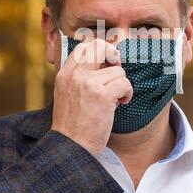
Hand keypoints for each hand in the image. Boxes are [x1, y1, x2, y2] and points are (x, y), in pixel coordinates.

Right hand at [51, 39, 132, 155]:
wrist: (70, 146)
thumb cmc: (73, 124)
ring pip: (118, 70)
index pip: (84, 46)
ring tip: (115, 99)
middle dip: (114, 55)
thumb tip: (105, 63)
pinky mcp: (102, 95)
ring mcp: (88, 83)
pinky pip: (124, 83)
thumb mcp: (68, 94)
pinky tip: (120, 104)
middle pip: (100, 46)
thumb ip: (80, 77)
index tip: (108, 62)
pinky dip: (127, 94)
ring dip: (121, 85)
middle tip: (117, 69)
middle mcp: (75, 74)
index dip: (101, 50)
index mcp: (65, 73)